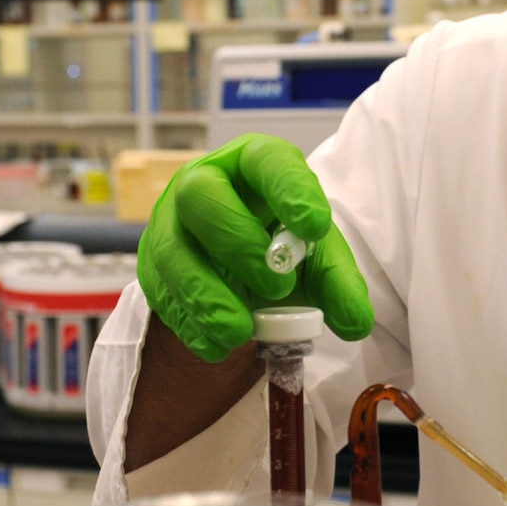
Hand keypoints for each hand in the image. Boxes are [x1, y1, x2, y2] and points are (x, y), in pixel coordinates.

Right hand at [136, 135, 372, 360]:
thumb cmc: (278, 243)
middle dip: (238, 243)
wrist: (236, 266)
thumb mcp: (315, 256)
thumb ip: (338, 284)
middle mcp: (205, 183)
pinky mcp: (152, 266)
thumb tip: (354, 323)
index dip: (290, 190)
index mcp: (254, 165)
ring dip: (208, 295)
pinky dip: (191, 324)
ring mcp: (170, 223)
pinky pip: (160, 293)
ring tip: (242, 332)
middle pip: (201, 195)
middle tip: (278, 287)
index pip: (268, 160)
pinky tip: (218, 345)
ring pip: (172, 249)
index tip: (316, 228)